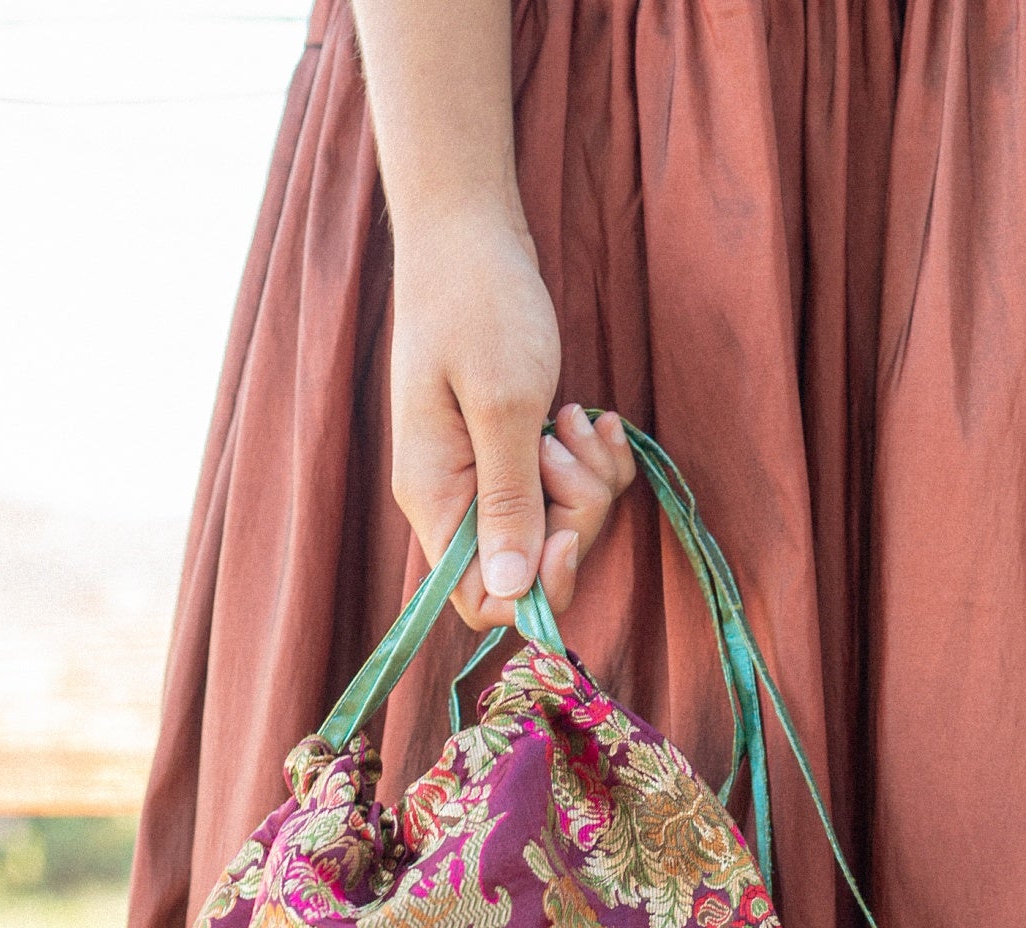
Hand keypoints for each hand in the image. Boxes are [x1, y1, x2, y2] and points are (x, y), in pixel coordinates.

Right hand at [388, 203, 635, 629]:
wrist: (469, 230)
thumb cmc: (479, 303)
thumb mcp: (503, 403)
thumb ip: (507, 501)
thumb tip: (508, 592)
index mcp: (435, 499)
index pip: (479, 599)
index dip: (535, 589)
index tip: (571, 533)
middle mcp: (455, 498)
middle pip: (529, 565)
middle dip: (574, 516)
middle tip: (570, 446)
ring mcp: (483, 475)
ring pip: (555, 526)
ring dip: (586, 481)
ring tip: (577, 417)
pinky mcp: (512, 451)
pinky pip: (564, 489)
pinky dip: (590, 459)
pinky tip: (590, 417)